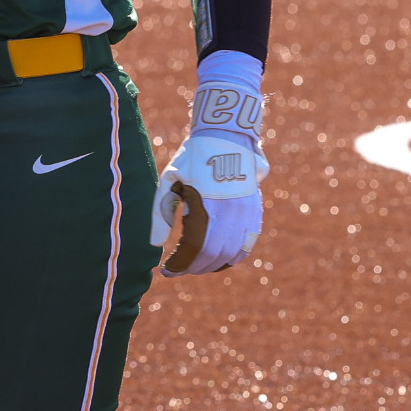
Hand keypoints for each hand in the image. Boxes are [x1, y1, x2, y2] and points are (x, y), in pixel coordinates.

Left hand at [150, 131, 266, 275]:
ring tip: (193, 264)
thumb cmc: (193, 160)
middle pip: (212, 257)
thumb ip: (162, 214)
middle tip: (177, 268)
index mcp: (206, 207)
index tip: (166, 270)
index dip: (179, 265)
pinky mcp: (255, 215)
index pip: (193, 250)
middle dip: (193, 268)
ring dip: (211, 266)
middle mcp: (230, 215)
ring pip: (230, 255)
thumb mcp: (170, 182)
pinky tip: (214, 258)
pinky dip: (229, 258)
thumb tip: (155, 245)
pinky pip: (245, 247)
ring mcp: (246, 216)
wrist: (227, 140)